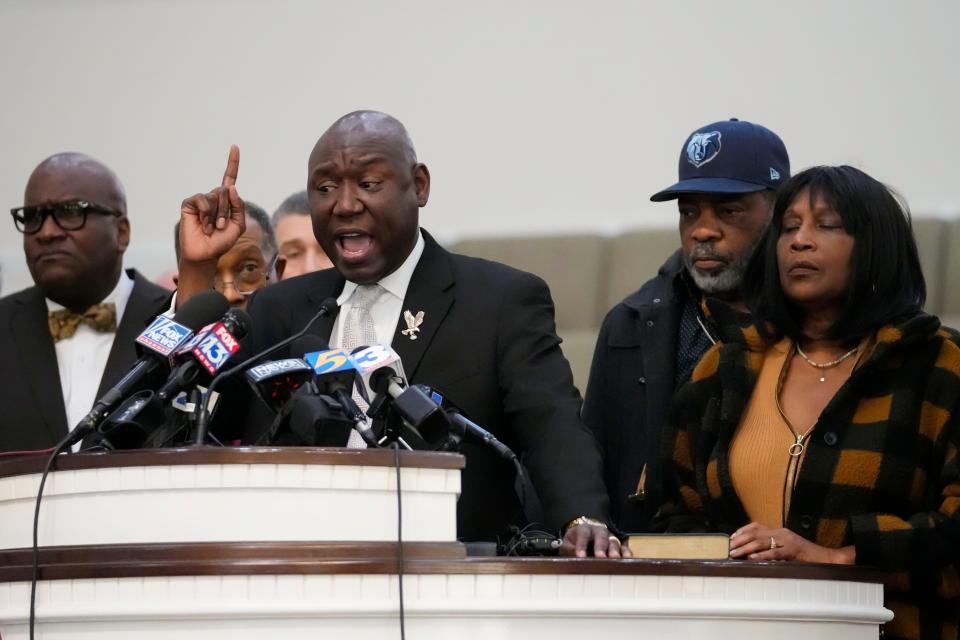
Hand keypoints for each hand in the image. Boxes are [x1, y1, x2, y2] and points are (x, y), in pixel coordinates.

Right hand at [178, 145, 245, 264]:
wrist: (206, 253)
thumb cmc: (222, 241)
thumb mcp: (238, 225)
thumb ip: (239, 206)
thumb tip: (231, 187)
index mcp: (226, 201)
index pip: (229, 178)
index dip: (232, 163)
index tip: (235, 147)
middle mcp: (213, 197)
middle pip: (225, 191)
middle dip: (226, 211)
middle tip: (221, 227)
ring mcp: (201, 200)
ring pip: (215, 196)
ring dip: (217, 216)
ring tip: (211, 228)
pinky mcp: (189, 204)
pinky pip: (202, 200)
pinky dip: (206, 213)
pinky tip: (202, 224)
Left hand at [559, 523, 632, 558]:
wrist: (584, 535)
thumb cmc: (575, 541)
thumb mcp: (567, 543)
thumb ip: (569, 549)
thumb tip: (574, 556)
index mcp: (584, 529)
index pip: (583, 535)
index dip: (581, 545)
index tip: (580, 556)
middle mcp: (599, 531)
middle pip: (601, 537)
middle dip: (601, 547)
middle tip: (600, 557)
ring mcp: (609, 537)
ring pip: (613, 541)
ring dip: (614, 550)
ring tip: (615, 558)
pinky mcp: (617, 545)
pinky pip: (623, 547)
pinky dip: (626, 552)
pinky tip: (627, 558)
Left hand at [729, 522, 853, 563]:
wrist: (826, 558)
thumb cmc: (805, 555)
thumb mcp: (786, 547)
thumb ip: (772, 547)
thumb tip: (752, 553)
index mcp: (779, 531)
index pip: (756, 526)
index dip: (742, 531)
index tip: (731, 538)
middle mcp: (782, 532)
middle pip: (755, 533)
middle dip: (740, 540)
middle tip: (728, 548)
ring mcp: (788, 541)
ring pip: (762, 542)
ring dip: (746, 548)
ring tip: (735, 553)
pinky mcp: (794, 551)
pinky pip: (775, 552)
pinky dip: (762, 555)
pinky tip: (753, 558)